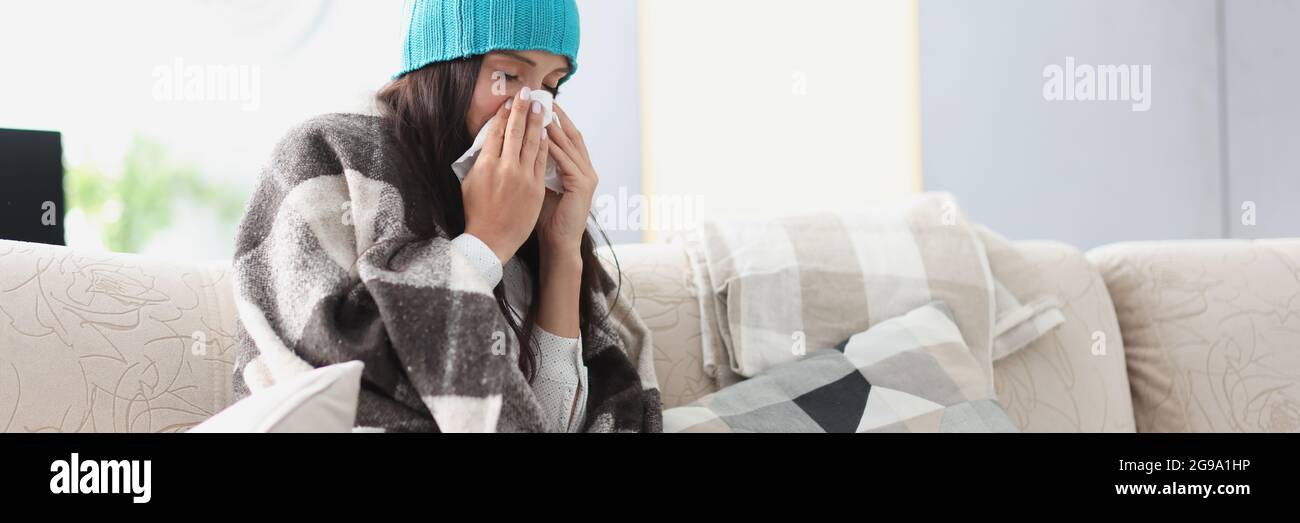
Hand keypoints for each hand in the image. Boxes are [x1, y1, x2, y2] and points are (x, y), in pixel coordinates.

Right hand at [462, 87, 550, 263]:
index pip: (497, 132)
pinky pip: (542, 160)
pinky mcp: (536, 187)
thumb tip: (487, 142)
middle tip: (528, 93)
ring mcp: (523, 177)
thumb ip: (479, 160)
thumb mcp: (470, 182)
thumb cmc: (477, 213)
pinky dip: (545, 144)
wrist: (491, 239)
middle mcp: (505, 167)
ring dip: (537, 122)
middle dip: (522, 110)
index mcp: (486, 164)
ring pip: (532, 142)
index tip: (510, 102)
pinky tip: (547, 132)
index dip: (504, 114)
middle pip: (516, 131)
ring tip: (541, 107)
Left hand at [537, 103, 598, 258]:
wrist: (558, 243)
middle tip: (541, 97)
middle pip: (571, 134)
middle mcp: (585, 168)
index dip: (552, 119)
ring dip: (554, 126)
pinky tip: (543, 136)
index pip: (564, 136)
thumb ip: (533, 165)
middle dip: (556, 115)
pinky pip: (567, 161)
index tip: (537, 103)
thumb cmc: (545, 218)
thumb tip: (514, 145)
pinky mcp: (583, 185)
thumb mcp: (538, 185)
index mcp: (576, 168)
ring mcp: (587, 176)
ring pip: (569, 144)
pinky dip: (555, 147)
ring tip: (540, 110)